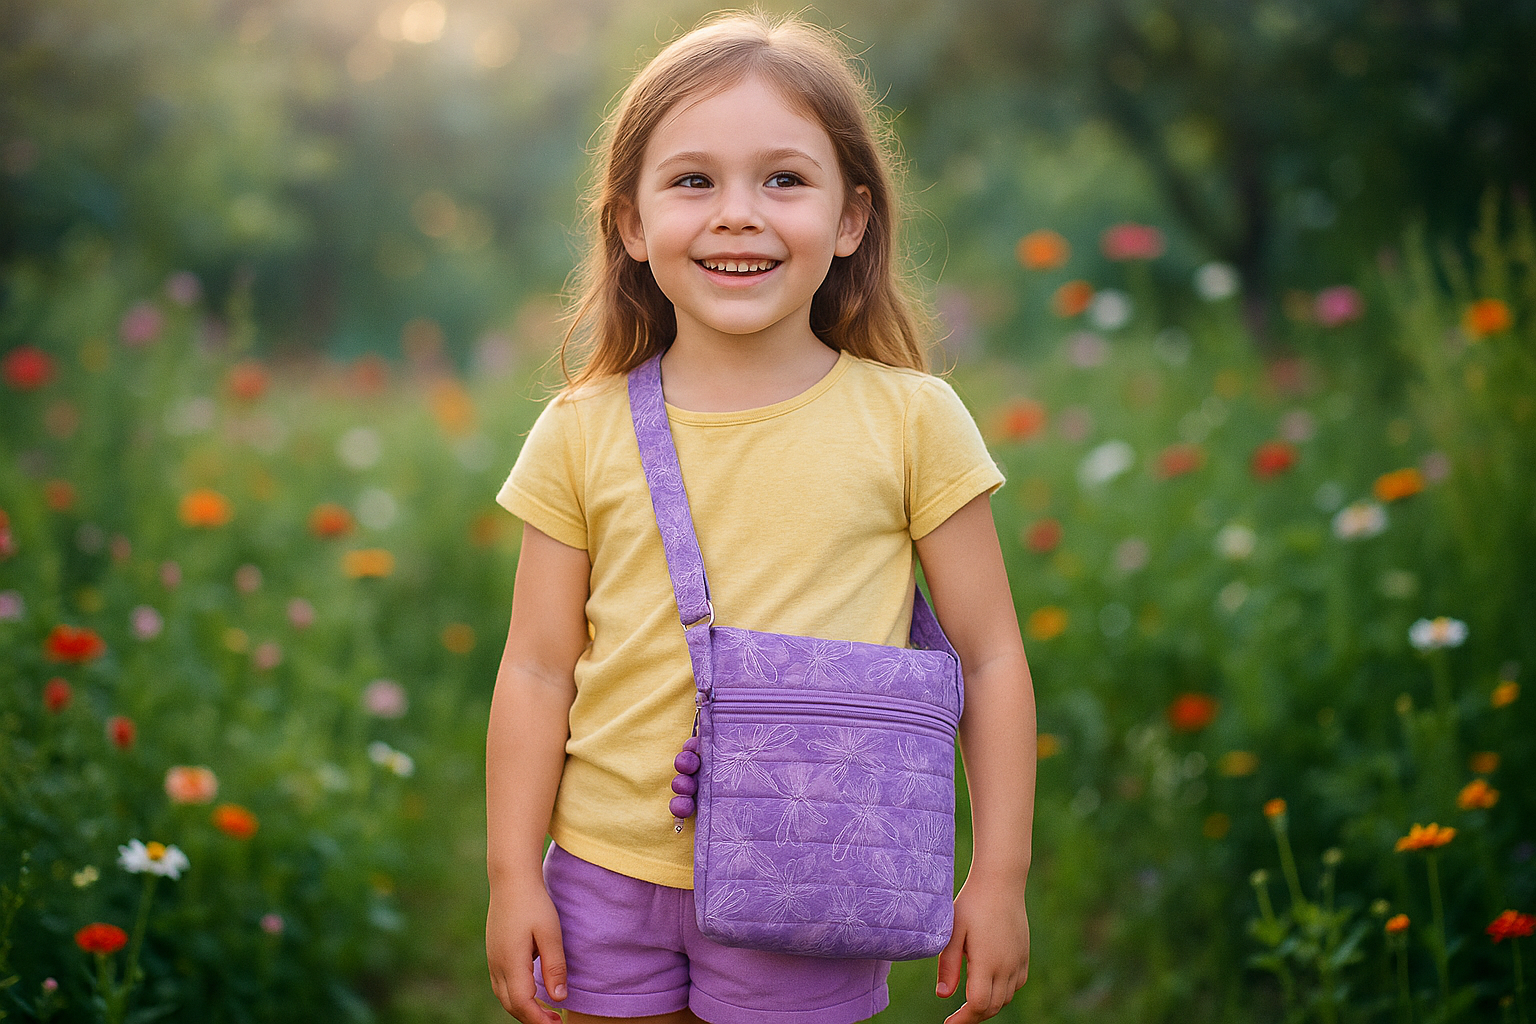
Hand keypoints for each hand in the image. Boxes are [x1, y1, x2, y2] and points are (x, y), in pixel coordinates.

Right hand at [486, 878, 567, 1022]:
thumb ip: (554, 967)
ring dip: (523, 1008)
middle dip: (532, 1018)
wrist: (511, 879)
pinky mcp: (494, 952)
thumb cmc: (533, 903)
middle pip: (511, 1005)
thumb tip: (558, 997)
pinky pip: (502, 984)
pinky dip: (516, 995)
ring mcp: (492, 959)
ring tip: (545, 1011)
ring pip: (504, 996)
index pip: (523, 1003)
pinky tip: (532, 991)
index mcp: (511, 962)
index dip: (539, 1019)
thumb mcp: (550, 933)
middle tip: (555, 1021)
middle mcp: (497, 964)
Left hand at [935, 874, 1030, 1022]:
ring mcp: (1018, 961)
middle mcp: (1007, 965)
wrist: (1001, 882)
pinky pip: (1016, 984)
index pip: (977, 1004)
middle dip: (973, 1016)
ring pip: (1005, 998)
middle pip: (992, 1006)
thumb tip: (943, 996)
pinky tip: (989, 985)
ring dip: (988, 1005)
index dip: (963, 1019)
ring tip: (969, 1003)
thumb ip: (948, 965)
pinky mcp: (1024, 955)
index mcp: (987, 961)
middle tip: (955, 1018)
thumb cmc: (971, 904)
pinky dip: (1002, 993)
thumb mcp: (953, 932)